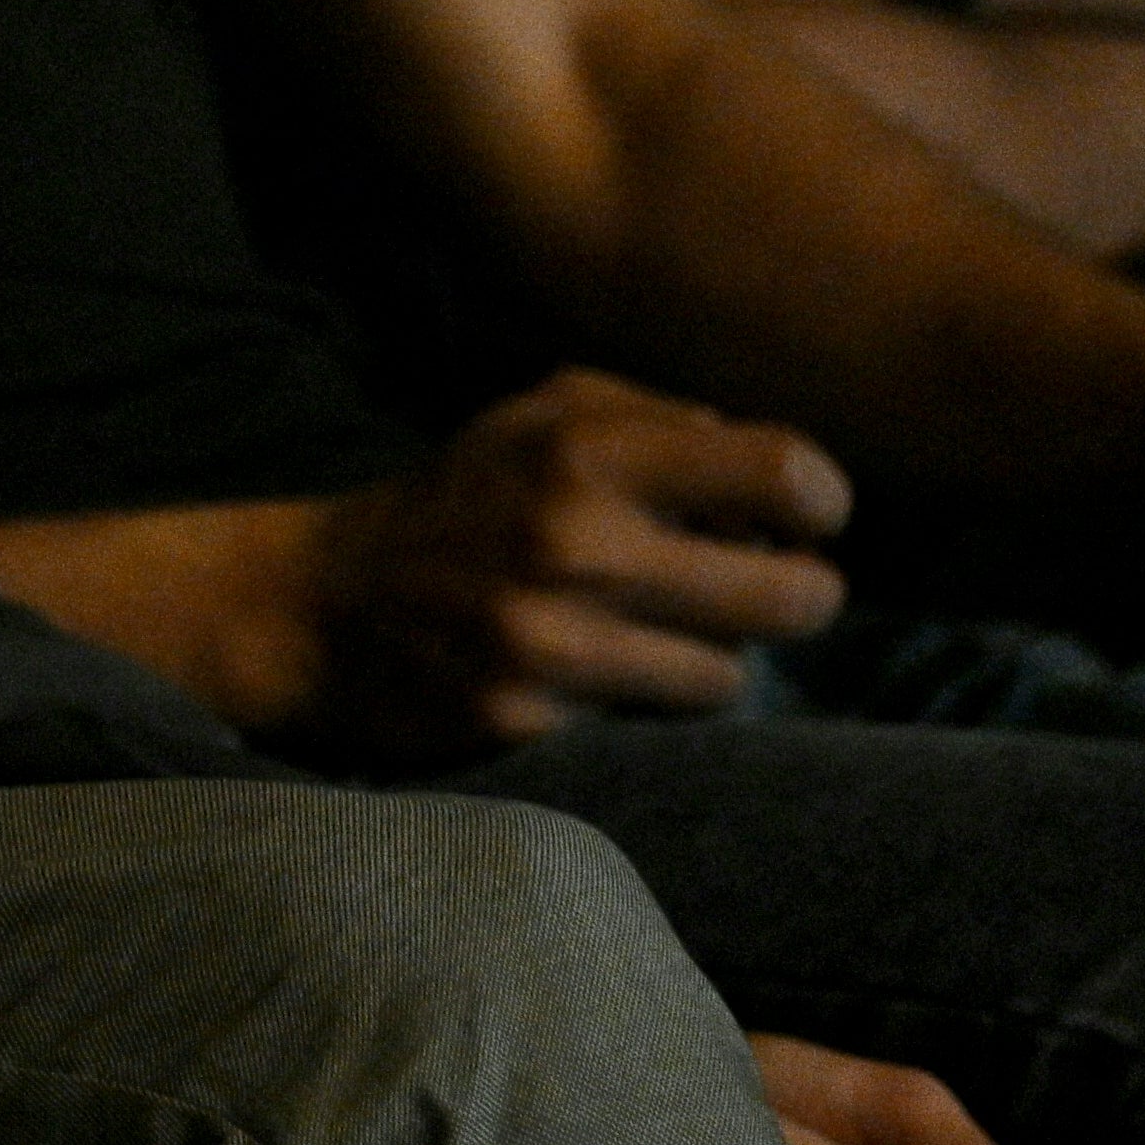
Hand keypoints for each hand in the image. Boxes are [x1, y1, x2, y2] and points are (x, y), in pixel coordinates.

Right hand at [307, 368, 851, 762]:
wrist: (325, 605)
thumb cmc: (464, 499)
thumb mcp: (540, 417)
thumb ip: (660, 421)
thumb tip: (773, 477)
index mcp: (586, 451)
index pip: (787, 473)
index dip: (818, 501)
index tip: (797, 516)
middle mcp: (577, 544)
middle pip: (797, 595)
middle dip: (799, 592)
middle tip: (768, 586)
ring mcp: (553, 642)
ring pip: (734, 674)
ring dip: (713, 656)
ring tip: (664, 632)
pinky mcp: (530, 722)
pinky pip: (657, 726)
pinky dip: (646, 702)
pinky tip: (601, 673)